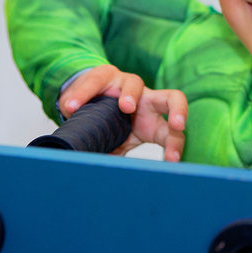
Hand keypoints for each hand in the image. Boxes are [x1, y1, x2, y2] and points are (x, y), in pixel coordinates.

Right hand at [58, 65, 186, 160]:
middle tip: (177, 125)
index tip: (173, 159)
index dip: (175, 145)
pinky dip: (82, 95)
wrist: (83, 101)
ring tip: (125, 107)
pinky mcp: (105, 74)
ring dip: (132, 96)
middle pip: (173, 98)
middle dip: (179, 111)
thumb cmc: (106, 126)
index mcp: (152, 123)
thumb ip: (115, 157)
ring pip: (136, 85)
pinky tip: (71, 107)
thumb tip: (106, 178)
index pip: (171, 133)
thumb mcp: (114, 144)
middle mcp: (146, 101)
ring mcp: (127, 84)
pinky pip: (95, 83)